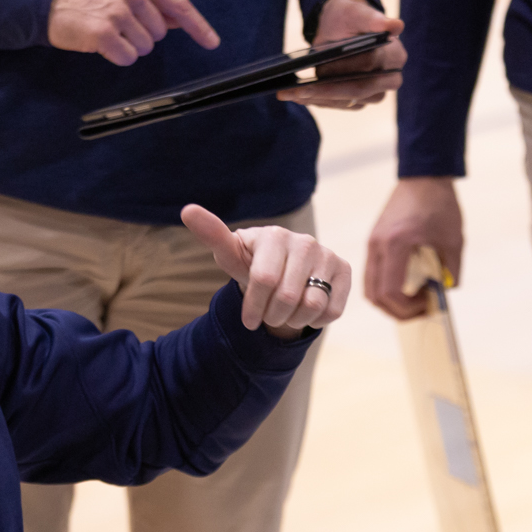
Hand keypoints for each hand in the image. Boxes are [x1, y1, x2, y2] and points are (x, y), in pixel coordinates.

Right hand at [48, 0, 221, 66]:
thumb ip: (153, 2)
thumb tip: (179, 20)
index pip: (179, 4)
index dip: (198, 26)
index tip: (212, 42)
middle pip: (160, 33)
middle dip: (143, 35)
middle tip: (119, 24)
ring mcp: (118, 12)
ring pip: (145, 48)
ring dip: (128, 46)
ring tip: (108, 31)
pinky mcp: (103, 32)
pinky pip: (127, 58)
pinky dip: (117, 56)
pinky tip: (101, 42)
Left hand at [182, 204, 350, 337]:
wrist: (283, 270)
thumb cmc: (252, 263)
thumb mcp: (231, 254)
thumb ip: (212, 235)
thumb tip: (187, 210)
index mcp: (274, 235)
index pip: (264, 280)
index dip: (254, 307)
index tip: (248, 321)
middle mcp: (305, 241)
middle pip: (288, 297)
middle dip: (273, 316)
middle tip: (268, 316)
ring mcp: (328, 255)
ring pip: (312, 306)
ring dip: (294, 320)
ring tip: (285, 313)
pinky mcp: (344, 271)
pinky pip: (331, 311)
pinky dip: (316, 320)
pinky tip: (306, 310)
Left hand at [277, 0, 405, 110]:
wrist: (342, 26)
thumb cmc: (350, 16)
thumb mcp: (357, 12)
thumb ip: (374, 19)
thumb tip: (396, 26)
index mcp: (394, 56)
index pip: (368, 70)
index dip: (345, 73)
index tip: (318, 73)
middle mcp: (390, 79)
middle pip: (357, 91)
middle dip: (324, 92)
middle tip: (296, 92)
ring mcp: (376, 92)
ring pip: (346, 101)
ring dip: (317, 99)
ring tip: (290, 94)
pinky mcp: (360, 100)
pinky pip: (339, 104)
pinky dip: (319, 101)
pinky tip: (299, 96)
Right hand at [364, 177, 461, 320]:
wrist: (423, 176)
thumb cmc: (440, 204)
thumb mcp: (454, 240)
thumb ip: (451, 271)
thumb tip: (445, 293)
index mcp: (396, 244)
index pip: (390, 291)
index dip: (407, 307)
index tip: (428, 302)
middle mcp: (377, 245)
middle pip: (375, 295)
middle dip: (397, 311)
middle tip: (420, 310)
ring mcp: (372, 243)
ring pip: (370, 287)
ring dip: (390, 301)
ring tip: (413, 300)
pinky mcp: (373, 241)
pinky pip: (373, 275)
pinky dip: (386, 288)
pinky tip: (407, 285)